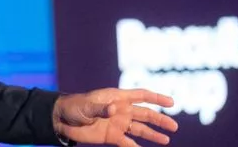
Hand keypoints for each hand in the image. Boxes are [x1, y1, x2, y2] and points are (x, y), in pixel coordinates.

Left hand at [52, 88, 177, 146]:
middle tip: (174, 126)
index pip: (141, 95)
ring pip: (140, 129)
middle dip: (160, 119)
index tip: (171, 102)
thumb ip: (101, 108)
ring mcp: (119, 123)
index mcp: (117, 97)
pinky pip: (128, 143)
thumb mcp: (87, 106)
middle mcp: (122, 110)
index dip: (156, 98)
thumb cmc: (75, 107)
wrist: (63, 120)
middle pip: (145, 114)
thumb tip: (114, 109)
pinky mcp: (113, 137)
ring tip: (166, 140)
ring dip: (153, 134)